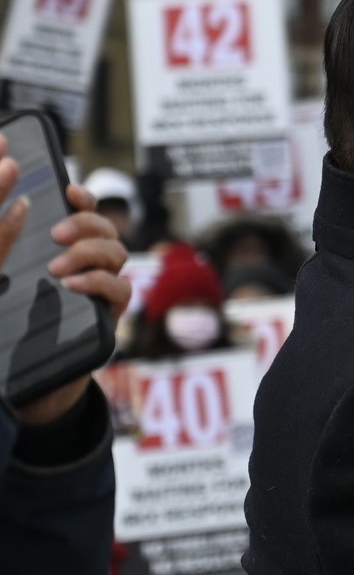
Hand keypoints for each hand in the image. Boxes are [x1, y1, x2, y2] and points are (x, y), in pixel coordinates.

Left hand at [0, 147, 131, 425]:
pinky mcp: (110, 316)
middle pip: (107, 230)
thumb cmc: (10, 329)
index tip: (69, 191)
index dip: (84, 200)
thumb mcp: (2, 279)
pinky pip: (121, 290)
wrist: (27, 383)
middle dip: (86, 225)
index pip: (86, 215)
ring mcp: (103, 291)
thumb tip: (17, 205)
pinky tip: (72, 286)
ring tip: (57, 268)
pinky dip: (99, 282)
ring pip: (118, 254)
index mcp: (68, 253)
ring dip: (90, 253)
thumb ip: (5, 245)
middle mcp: (91, 267)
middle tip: (56, 234)